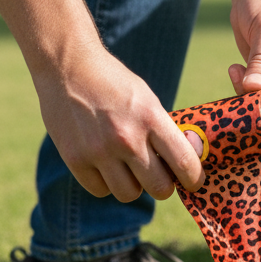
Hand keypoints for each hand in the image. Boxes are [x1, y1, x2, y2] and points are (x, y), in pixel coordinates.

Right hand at [33, 46, 204, 200]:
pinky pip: (100, 190)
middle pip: (159, 188)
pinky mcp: (74, 159)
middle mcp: (126, 137)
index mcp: (151, 118)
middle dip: (163, 185)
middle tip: (158, 176)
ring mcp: (99, 150)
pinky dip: (105, 182)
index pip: (184, 163)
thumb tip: (193, 159)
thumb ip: (167, 130)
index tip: (193, 182)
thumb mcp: (147, 99)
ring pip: (129, 194)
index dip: (194, 179)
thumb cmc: (113, 83)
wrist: (66, 67)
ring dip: (132, 185)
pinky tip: (103, 164)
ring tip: (127, 167)